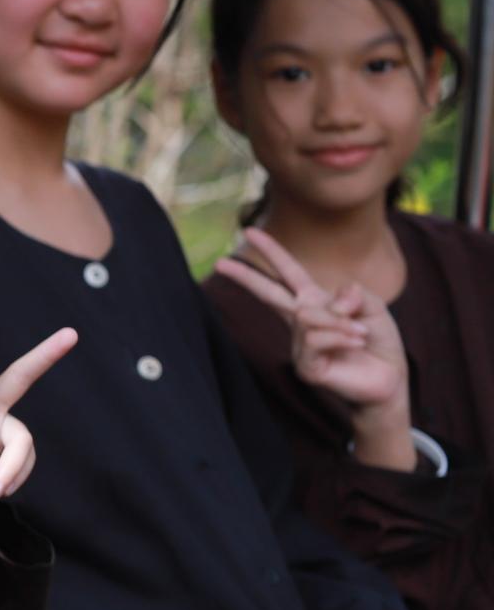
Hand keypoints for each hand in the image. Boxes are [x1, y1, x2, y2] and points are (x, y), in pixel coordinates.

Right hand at [214, 228, 412, 468]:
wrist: (389, 378)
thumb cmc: (378, 341)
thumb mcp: (372, 306)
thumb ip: (352, 294)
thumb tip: (328, 302)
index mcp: (314, 302)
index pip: (288, 273)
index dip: (272, 251)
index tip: (250, 232)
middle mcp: (301, 321)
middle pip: (268, 293)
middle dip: (246, 277)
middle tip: (220, 262)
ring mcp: (299, 345)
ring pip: (308, 317)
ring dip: (341, 323)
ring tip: (361, 334)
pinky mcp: (306, 366)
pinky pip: (316, 339)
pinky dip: (342, 337)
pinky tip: (357, 344)